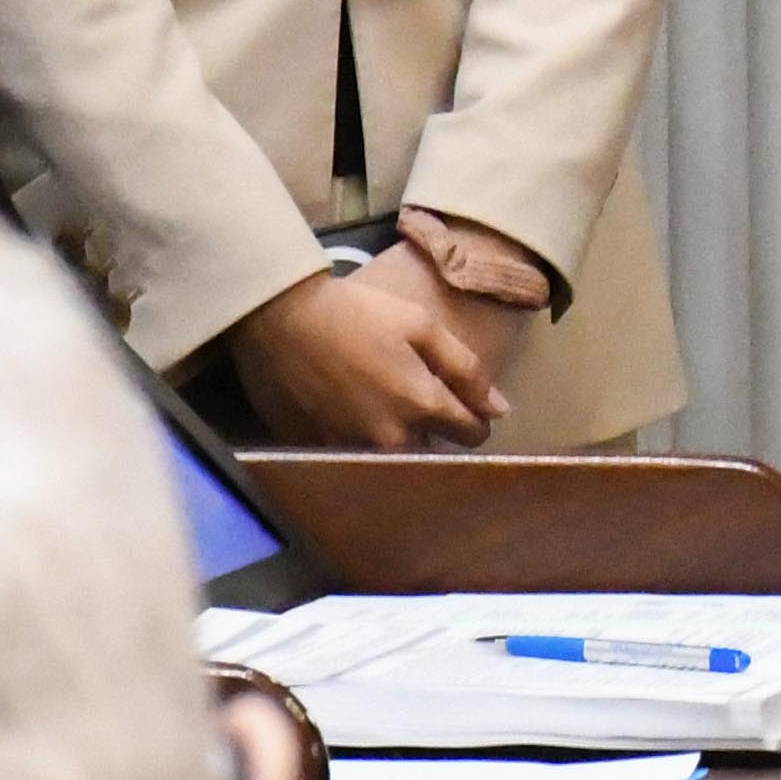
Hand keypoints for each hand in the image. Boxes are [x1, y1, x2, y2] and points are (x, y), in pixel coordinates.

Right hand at [226, 245, 507, 448]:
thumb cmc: (355, 315)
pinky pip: (355, 462)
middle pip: (434, 455)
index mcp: (421, 405)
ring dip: (401, 447)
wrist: (280, 319)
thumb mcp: (420, 326)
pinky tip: (354, 421)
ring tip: (390, 417)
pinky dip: (362, 448)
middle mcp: (390, 441)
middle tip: (425, 410)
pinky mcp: (318, 453)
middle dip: (438, 438)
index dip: (475, 420)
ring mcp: (351, 452)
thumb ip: (465, 369)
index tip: (466, 408)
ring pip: (394, 464)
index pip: (471, 435)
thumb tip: (500, 411)